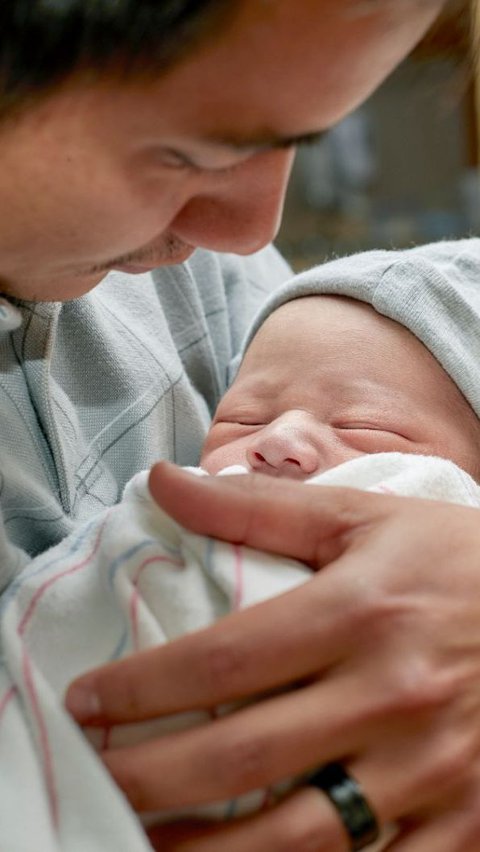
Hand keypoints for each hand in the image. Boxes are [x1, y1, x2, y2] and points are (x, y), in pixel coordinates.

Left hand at [66, 462, 479, 849]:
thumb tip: (164, 480)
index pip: (225, 659)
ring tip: (139, 841)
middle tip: (90, 773)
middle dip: (148, 777)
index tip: (84, 701)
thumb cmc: (453, 559)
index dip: (141, 687)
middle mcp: (392, 694)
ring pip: (295, 837)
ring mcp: (430, 770)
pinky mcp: (462, 822)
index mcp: (361, 612)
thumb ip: (259, 505)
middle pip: (242, 756)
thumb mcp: (362, 517)